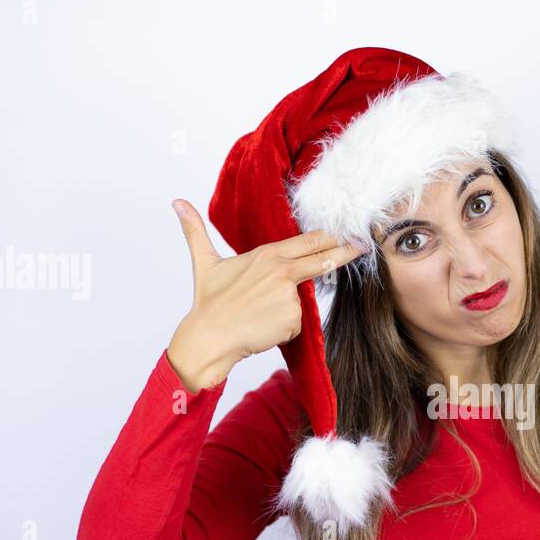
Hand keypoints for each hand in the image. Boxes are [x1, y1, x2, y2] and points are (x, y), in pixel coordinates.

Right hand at [165, 198, 367, 392]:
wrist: (208, 337)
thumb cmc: (208, 302)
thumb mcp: (204, 262)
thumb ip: (195, 230)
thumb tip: (177, 202)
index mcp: (267, 255)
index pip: (307, 242)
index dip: (330, 238)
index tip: (349, 233)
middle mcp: (282, 271)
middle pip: (322, 259)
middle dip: (345, 252)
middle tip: (362, 246)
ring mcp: (289, 296)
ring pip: (299, 302)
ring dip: (284, 310)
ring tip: (257, 313)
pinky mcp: (293, 319)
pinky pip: (295, 324)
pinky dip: (283, 328)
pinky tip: (262, 327)